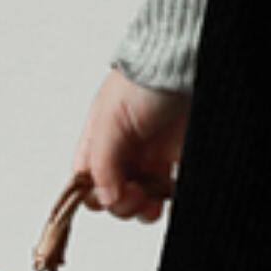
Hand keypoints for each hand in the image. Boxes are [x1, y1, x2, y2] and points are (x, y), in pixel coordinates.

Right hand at [74, 68, 191, 222]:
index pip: (85, 180)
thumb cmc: (146, 78)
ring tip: (152, 201)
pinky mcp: (175, 159)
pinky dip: (164, 199)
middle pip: (111, 194)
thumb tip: (104, 198)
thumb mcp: (112, 117)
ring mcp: (150, 157)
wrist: (186, 63)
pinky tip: (166, 195)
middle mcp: (122, 150)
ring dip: (142, 208)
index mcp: (99, 139)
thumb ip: (103, 160)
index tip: (108, 196)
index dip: (93, 194)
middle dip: (120, 203)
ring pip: (138, 198)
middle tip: (135, 195)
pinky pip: (165, 192)